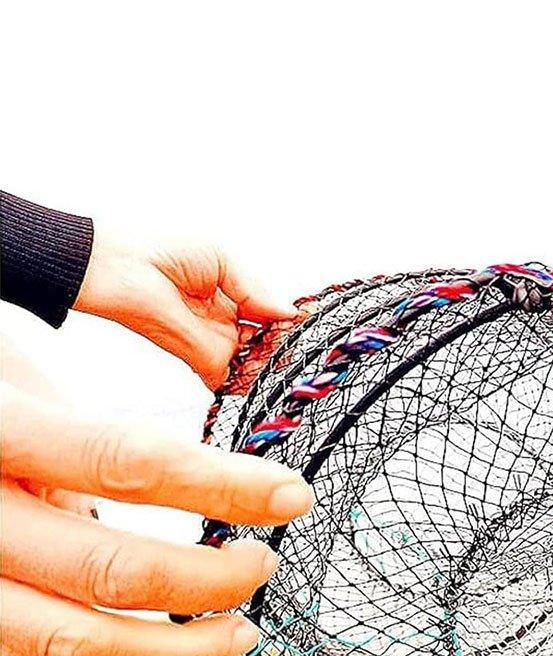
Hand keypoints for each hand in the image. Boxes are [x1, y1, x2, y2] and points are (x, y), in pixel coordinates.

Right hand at [0, 384, 313, 655]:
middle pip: (111, 569)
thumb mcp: (14, 354)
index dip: (225, 484)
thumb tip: (208, 447)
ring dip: (179, 651)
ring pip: (77, 644)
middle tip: (265, 562)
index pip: (128, 461)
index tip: (294, 493)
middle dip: (212, 578)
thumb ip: (96, 402)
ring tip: (240, 630)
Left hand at [74, 232, 298, 387]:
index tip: (311, 323)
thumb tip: (288, 313)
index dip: (290, 319)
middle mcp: (225, 322)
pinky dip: (257, 380)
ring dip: (277, 361)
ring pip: (259, 363)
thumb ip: (256, 290)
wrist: (113, 268)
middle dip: (288, 343)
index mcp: (230, 294)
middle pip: (269, 342)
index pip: (270, 314)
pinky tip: (274, 367)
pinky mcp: (204, 361)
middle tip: (305, 342)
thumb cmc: (155, 251)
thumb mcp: (220, 259)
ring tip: (293, 353)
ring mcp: (216, 344)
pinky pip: (238, 380)